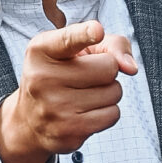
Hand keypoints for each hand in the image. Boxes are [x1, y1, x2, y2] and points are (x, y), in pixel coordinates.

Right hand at [0, 20, 139, 162]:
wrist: (30, 121)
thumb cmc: (59, 76)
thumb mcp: (77, 50)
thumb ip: (110, 44)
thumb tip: (131, 67)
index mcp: (41, 50)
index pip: (68, 39)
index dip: (86, 33)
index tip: (97, 31)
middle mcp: (42, 78)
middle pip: (109, 67)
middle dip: (106, 70)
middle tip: (84, 77)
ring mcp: (54, 108)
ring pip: (114, 92)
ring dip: (107, 92)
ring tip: (84, 94)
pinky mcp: (69, 131)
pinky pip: (112, 114)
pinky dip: (107, 112)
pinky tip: (86, 111)